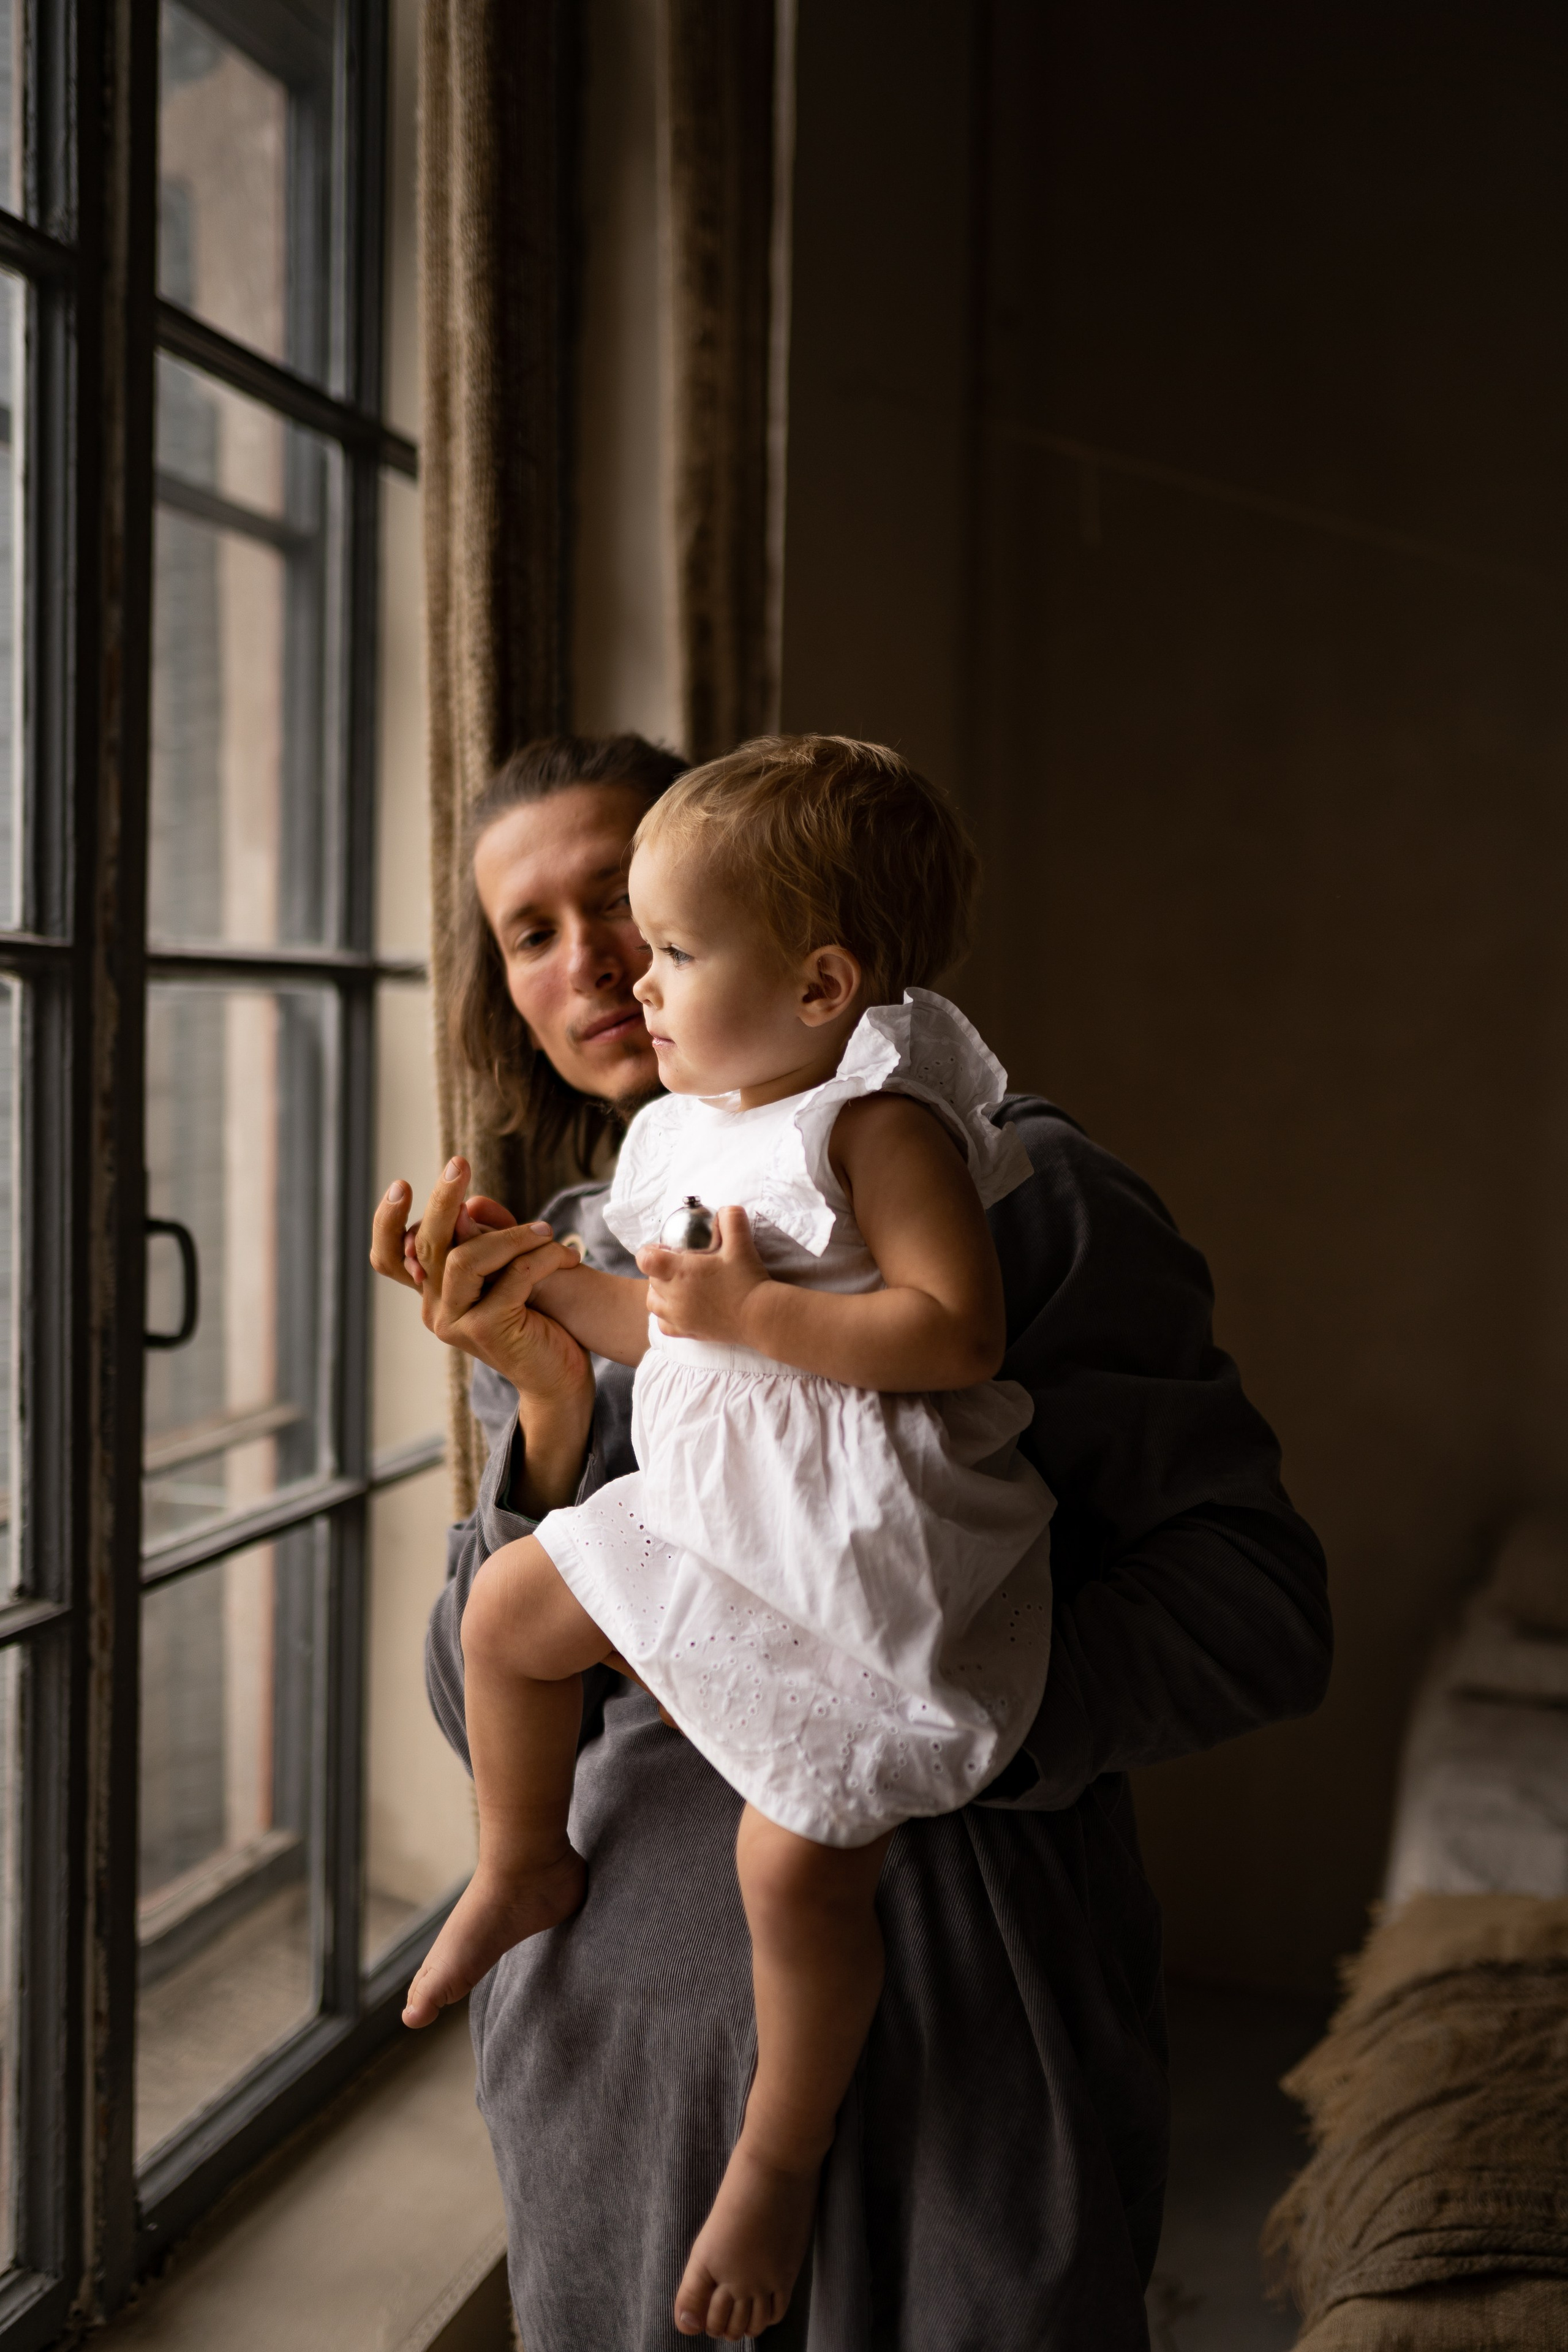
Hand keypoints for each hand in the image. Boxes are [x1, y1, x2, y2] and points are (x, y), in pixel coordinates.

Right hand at [370, 1158, 590, 1406]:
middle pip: (426, 1245)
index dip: (386, 1222)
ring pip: (465, 1258)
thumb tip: (471, 1201)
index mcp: (434, 1293)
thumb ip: (488, 1241)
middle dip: (442, 1200)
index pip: (390, 1257)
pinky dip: (542, 1257)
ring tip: (546, 1229)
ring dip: (510, 1235)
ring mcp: (456, 1323)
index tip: (400, 1185)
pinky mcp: (487, 1330)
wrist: (561, 1379)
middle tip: (459, 1163)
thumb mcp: (509, 1271)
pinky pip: (512, 1275)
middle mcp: (436, 1310)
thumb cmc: (538, 1320)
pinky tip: (568, 1258)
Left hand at [636, 1205, 772, 1345]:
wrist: (760, 1316)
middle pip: (651, 1280)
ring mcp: (679, 1317)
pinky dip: (667, 1316)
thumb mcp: (741, 1244)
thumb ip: (731, 1220)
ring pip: (653, 1303)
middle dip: (660, 1270)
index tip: (665, 1249)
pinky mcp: (687, 1332)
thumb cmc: (748, 1280)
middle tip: (680, 1265)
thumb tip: (724, 1209)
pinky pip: (664, 1325)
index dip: (650, 1251)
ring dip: (660, 1292)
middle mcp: (674, 1296)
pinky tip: (680, 1308)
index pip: (646, 1260)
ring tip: (677, 1286)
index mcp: (680, 1272)